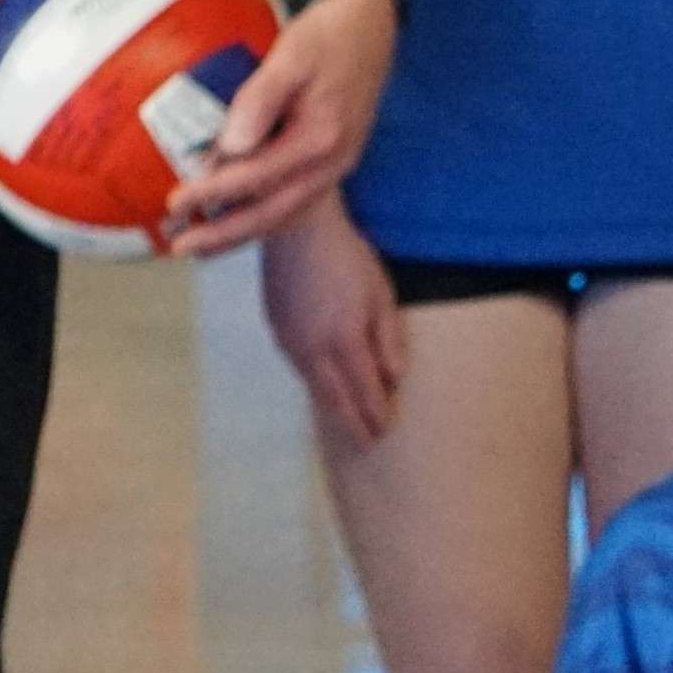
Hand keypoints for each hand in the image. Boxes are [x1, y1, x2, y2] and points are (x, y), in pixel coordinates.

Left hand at [167, 0, 392, 256]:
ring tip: (201, 247)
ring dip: (241, 233)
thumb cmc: (324, 39)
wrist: (367, 29)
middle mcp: (332, 163)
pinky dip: (261, 218)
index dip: (213, 192)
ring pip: (285, 214)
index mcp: (320, 138)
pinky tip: (237, 221)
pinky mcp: (330, 164)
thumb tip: (230, 147)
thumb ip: (259, 101)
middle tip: (180, 246)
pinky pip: (293, 202)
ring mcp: (335, 168)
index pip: (257, 176)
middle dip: (224, 234)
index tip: (175, 201)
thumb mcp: (288, 58)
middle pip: (273, 212)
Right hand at [261, 205, 405, 446]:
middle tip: (368, 442)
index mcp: (343, 340)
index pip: (364, 390)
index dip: (376, 413)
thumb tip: (395, 378)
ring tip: (348, 423)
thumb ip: (388, 338)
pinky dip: (315, 385)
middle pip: (335, 399)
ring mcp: (289, 341)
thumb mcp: (380, 294)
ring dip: (333, 408)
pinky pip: (299, 368)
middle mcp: (312, 349)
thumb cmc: (347, 256)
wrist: (294, 229)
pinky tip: (325, 388)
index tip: (387, 430)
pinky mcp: (276, 330)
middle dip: (353, 423)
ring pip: (314, 386)